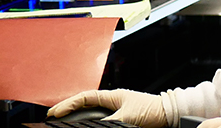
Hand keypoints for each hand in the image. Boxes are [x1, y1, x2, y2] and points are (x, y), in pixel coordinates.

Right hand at [48, 89, 168, 127]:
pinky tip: (83, 124)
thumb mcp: (128, 117)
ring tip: (61, 119)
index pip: (84, 98)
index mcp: (112, 96)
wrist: (169, 113)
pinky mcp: (121, 116)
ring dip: (77, 114)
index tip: (55, 112)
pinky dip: (90, 120)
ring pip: (91, 110)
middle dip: (67, 108)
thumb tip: (95, 126)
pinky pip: (100, 118)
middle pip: (84, 103)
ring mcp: (116, 108)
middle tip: (52, 116)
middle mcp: (112, 100)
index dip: (68, 104)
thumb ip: (110, 122)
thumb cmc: (152, 110)